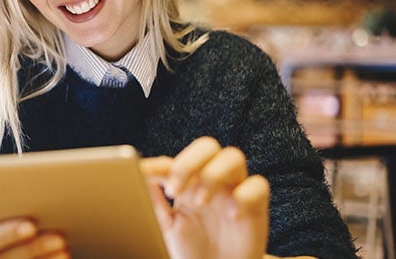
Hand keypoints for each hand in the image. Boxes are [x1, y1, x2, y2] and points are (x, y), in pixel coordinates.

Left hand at [141, 137, 269, 258]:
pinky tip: (232, 216)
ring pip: (233, 157)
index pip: (175, 162)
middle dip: (189, 163)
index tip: (143, 173)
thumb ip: (153, 201)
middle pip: (207, 146)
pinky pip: (258, 185)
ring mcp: (234, 191)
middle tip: (175, 190)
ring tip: (201, 202)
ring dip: (214, 174)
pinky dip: (244, 196)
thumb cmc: (192, 250)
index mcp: (187, 183)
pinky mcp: (256, 207)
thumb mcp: (166, 226)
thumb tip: (137, 175)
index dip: (159, 165)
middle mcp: (212, 181)